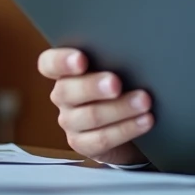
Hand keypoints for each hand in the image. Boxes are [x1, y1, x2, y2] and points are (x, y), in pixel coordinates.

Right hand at [38, 47, 150, 165]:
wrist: (129, 124)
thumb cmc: (123, 86)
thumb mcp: (117, 69)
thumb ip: (116, 60)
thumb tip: (136, 50)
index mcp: (66, 72)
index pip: (49, 63)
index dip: (61, 61)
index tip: (81, 60)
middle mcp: (63, 96)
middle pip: (68, 91)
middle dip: (94, 86)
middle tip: (116, 83)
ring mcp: (70, 122)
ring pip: (90, 116)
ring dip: (120, 108)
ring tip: (144, 101)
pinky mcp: (83, 144)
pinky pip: (103, 139)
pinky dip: (127, 129)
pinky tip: (145, 120)